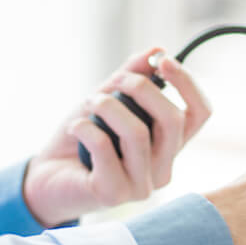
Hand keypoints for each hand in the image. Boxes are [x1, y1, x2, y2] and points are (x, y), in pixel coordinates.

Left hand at [22, 49, 210, 225]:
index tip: (163, 61)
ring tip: (89, 102)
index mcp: (169, 146)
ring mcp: (141, 186)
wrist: (45, 177)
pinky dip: (85, 127)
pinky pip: (104, 148)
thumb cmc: (81, 139)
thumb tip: (157, 50)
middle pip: (173, 121)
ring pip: (138, 134)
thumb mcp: (107, 100)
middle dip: (142, 88)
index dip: (188, 83)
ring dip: (108, 106)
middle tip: (116, 81)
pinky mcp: (114, 194)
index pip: (200, 114)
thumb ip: (131, 77)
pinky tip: (75, 127)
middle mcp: (163, 168)